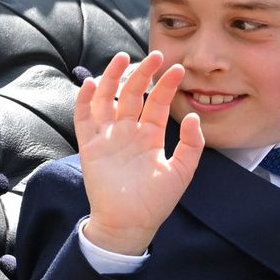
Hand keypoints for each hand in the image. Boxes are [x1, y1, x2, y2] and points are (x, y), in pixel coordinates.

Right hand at [75, 52, 204, 254]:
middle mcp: (129, 131)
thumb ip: (191, 145)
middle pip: (133, 94)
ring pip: (108, 99)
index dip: (167, 85)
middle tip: (155, 56)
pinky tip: (94, 83)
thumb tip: (194, 117)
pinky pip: (84, 118)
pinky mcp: (90, 145)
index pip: (158, 103)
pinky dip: (86, 100)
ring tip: (122, 58)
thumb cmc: (156, 201)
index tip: (178, 68)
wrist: (130, 224)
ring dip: (113, 78)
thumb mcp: (181, 172)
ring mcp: (108, 136)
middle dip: (143, 74)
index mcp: (150, 136)